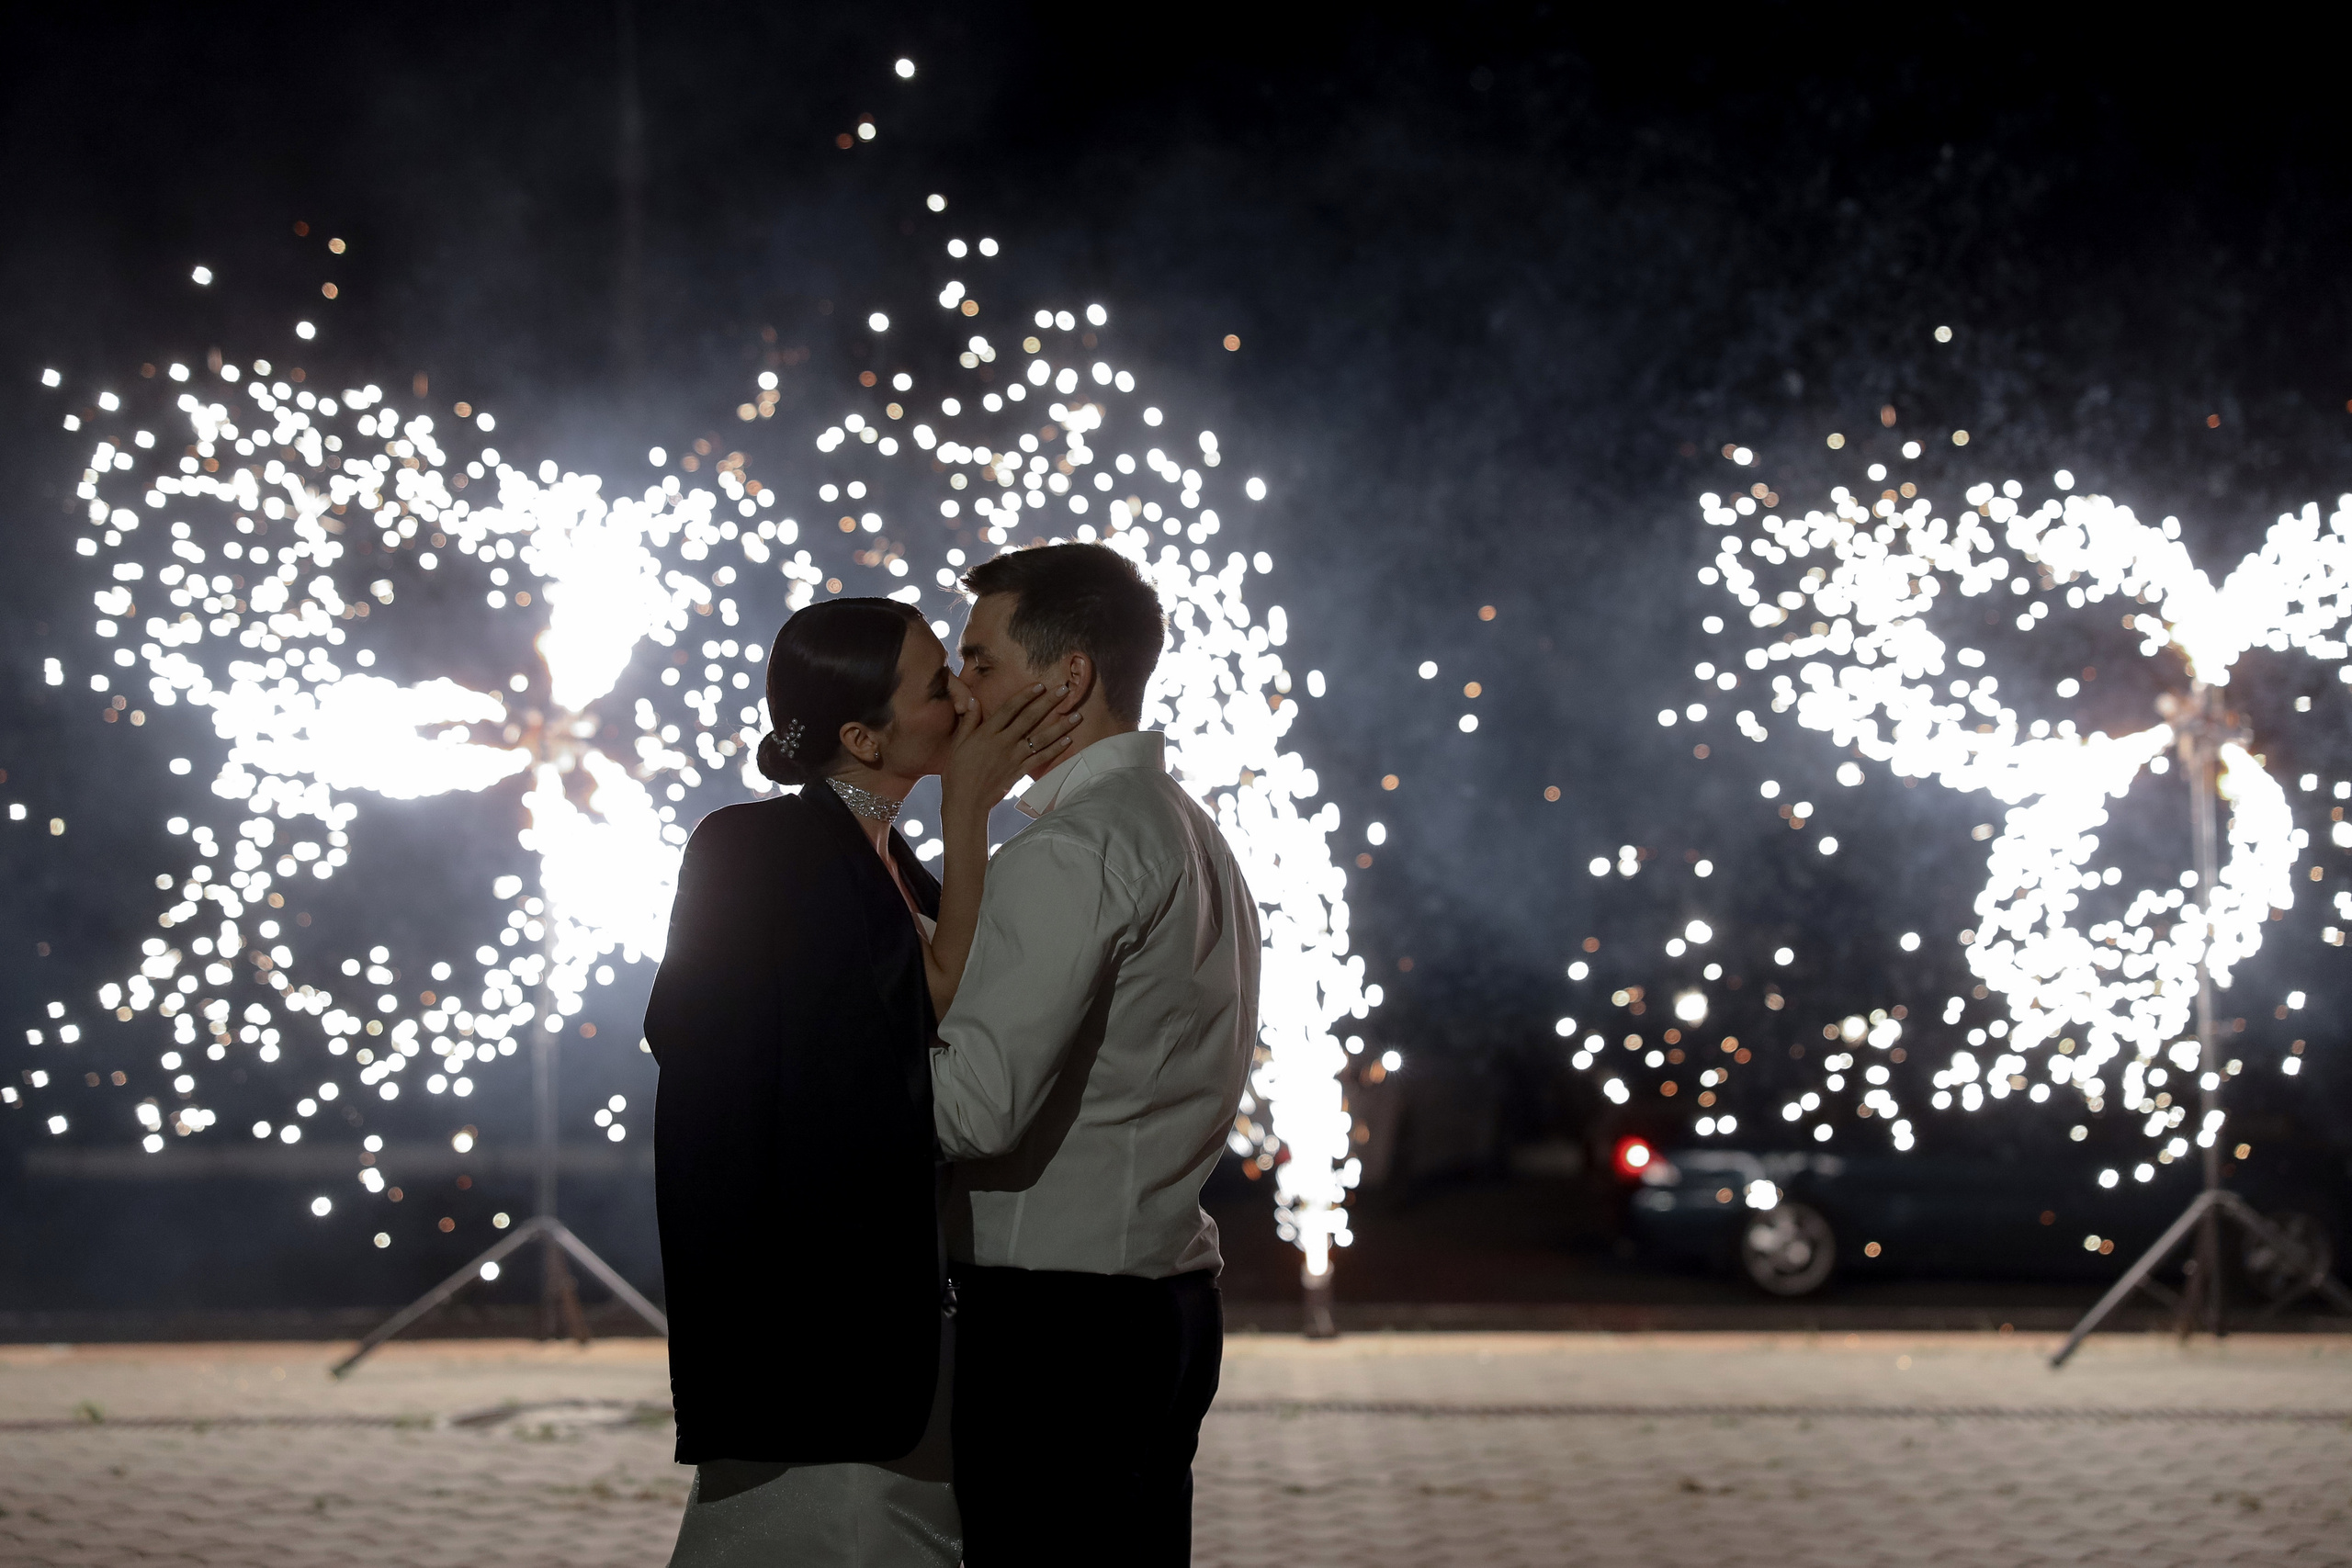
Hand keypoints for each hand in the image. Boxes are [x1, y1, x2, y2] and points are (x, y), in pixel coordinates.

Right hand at [940, 681, 1079, 821]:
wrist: (966, 801)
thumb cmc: (957, 772)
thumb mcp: (959, 743)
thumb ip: (969, 720)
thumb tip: (974, 699)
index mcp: (987, 733)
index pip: (1009, 708)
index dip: (1026, 695)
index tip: (1040, 685)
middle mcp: (1003, 742)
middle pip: (1029, 718)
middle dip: (1048, 702)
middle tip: (1064, 690)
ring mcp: (1013, 757)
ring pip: (1041, 738)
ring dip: (1060, 726)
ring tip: (1077, 716)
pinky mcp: (1020, 771)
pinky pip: (1041, 758)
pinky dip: (1055, 749)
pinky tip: (1068, 740)